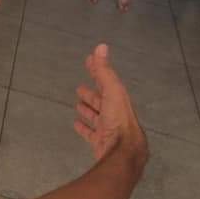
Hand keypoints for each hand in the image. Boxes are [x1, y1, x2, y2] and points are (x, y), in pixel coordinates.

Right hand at [74, 44, 147, 164]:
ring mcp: (108, 129)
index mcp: (119, 100)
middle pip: (102, 101)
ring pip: (97, 116)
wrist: (123, 152)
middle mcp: (115, 113)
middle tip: (80, 87)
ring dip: (88, 109)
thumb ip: (105, 71)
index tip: (89, 60)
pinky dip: (84, 127)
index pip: (107, 81)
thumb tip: (101, 46)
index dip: (98, 70)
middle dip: (92, 93)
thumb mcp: (112, 92)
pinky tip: (76, 124)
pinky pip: (90, 133)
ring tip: (78, 103)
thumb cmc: (118, 121)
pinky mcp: (101, 142)